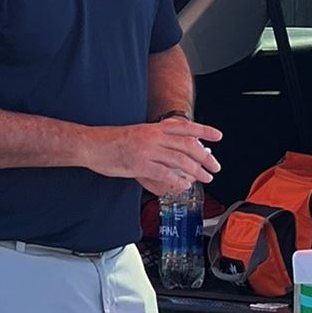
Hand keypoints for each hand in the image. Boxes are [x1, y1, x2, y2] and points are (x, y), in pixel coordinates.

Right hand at [86, 117, 222, 193]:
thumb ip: (156, 138)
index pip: (185, 127)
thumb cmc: (112, 141)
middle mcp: (154, 137)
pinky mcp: (141, 165)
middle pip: (188, 145)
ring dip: (197, 171)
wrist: (93, 145)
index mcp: (154, 128)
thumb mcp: (138, 133)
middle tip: (215, 167)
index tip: (218, 136)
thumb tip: (172, 148)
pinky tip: (184, 185)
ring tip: (205, 178)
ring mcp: (148, 151)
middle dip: (205, 157)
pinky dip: (178, 181)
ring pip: (181, 161)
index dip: (204, 131)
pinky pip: (165, 174)